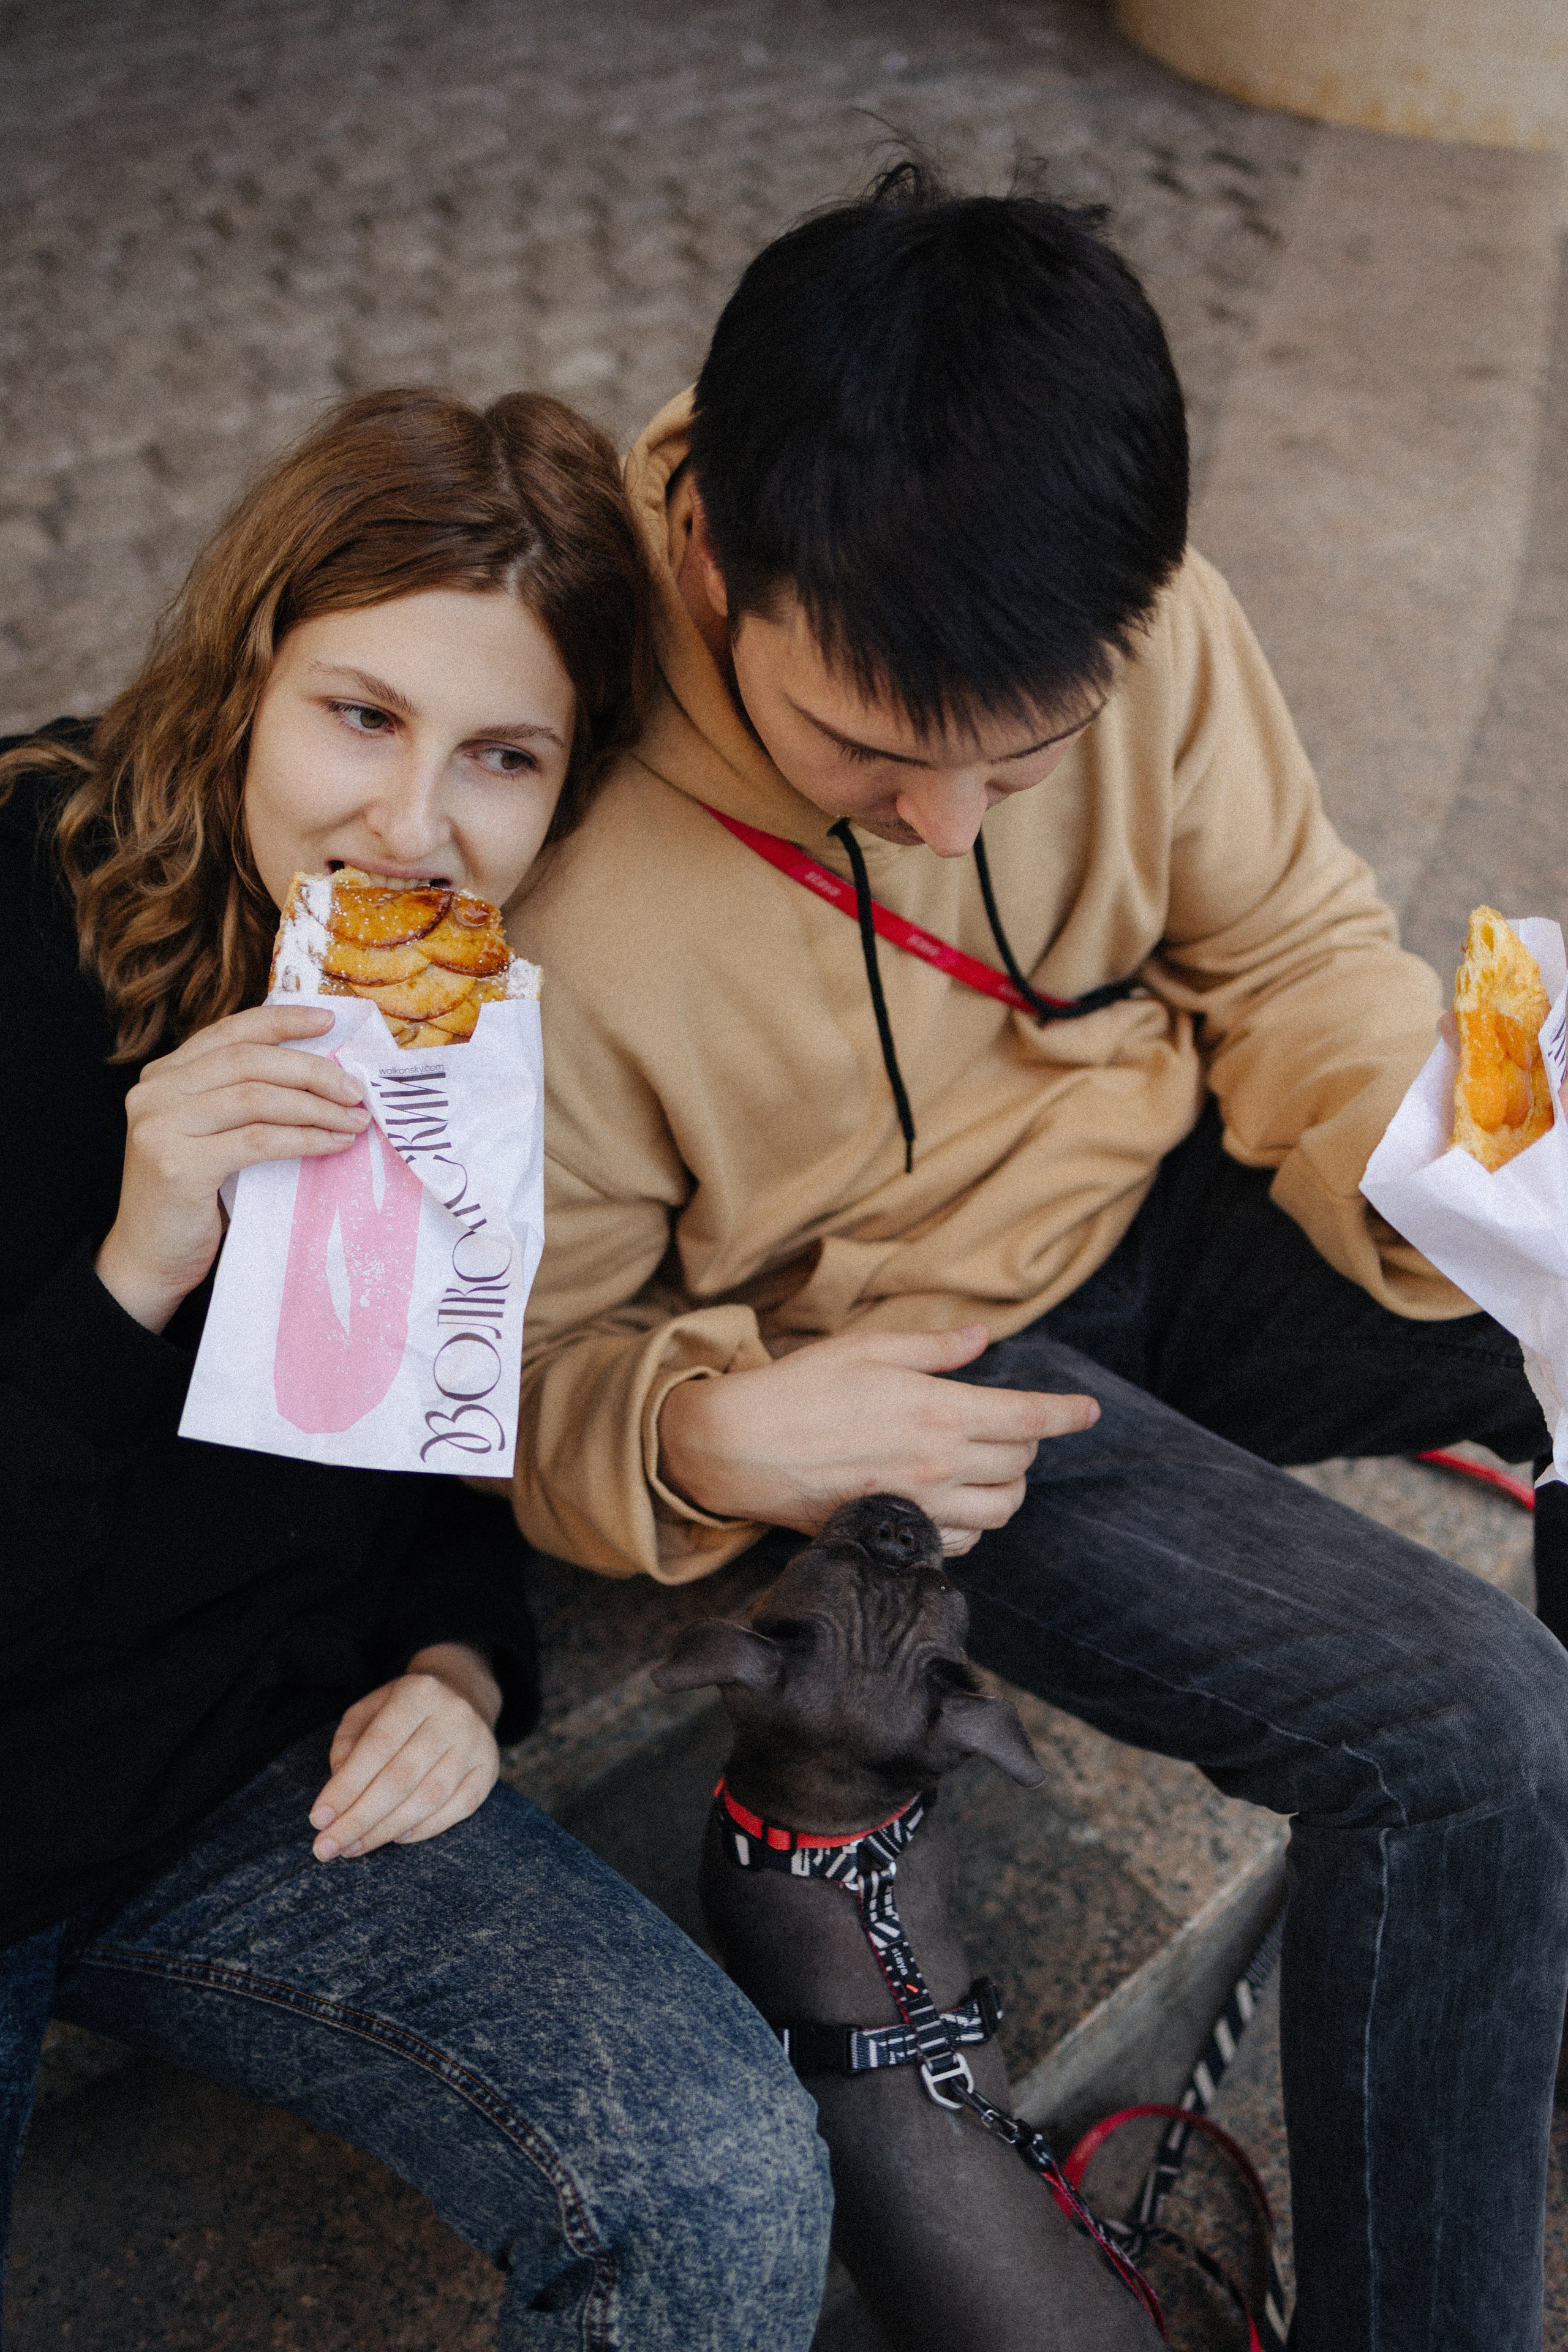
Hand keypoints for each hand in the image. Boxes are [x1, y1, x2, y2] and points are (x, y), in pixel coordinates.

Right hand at [94, 1004, 370, 1332]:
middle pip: (249, 1060)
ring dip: (316, 1106)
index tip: (328, 1021)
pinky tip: (334, 1145)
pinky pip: (258, 1141)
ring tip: (354, 1119)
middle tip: (355, 1089)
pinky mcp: (178, 1165)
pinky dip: (304, 1139)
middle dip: (311, 1070)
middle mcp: (154, 1092)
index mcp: (163, 1075)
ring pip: (257, 1098)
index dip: (281, 1021)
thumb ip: (241, 1099)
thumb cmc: (192, 1199)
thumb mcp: (211, 1135)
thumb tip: (321, 1074)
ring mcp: (161, 1126)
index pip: (229, 1033)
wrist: (149, 1261)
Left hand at [309, 1643, 501, 1861]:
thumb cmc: (403, 1708)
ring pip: (429, 1798)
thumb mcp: (369, 1709)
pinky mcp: (489, 1770)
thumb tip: (339, 1797)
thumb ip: (347, 1745)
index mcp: (418, 1692)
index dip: (346, 1786)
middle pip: (402, 1778)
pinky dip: (425, 1829)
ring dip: (386, 1830)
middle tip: (328, 1848)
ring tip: (354, 1847)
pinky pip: (458, 1809)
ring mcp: (476, 1743)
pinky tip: (395, 1837)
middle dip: (360, 1819)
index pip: (378, 1745)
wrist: (463, 1693)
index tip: (318, 1819)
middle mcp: (453, 1716)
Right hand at [657, 1324, 1098, 1553]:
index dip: (1068, 1414)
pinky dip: (975, 1523)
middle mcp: (939, 1462)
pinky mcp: (896, 1530)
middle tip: (1012, 1427)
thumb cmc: (801, 1387)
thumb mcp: (868, 1347)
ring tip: (994, 1467)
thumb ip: (935, 1348)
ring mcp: (920, 1503)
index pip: (1030, 1418)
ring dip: (1009, 1487)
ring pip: (1002, 1510)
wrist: (741, 1447)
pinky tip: (958, 1500)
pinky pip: (964, 1541)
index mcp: (939, 1408)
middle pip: (1021, 1463)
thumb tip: (982, 1340)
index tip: (1090, 1411)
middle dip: (1030, 1444)